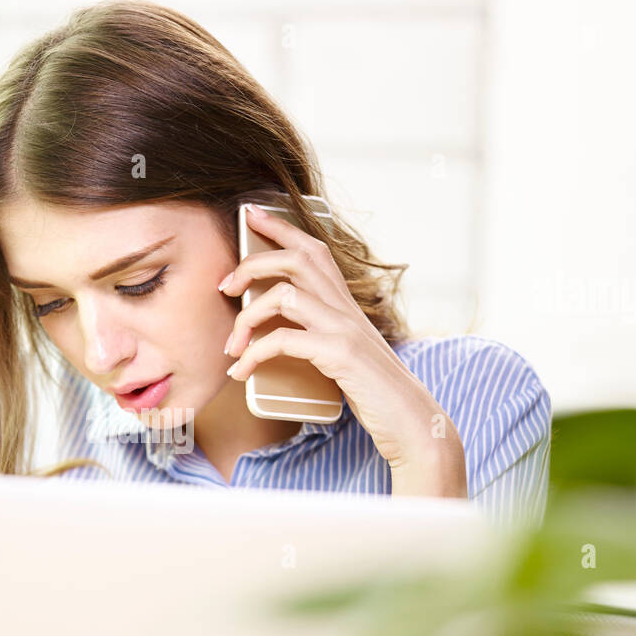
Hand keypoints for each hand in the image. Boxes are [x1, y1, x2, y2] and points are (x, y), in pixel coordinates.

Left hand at [220, 203, 466, 497]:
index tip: (249, 214)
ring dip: (246, 317)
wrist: (410, 420)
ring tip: (231, 346)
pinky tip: (242, 372)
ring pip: (283, 295)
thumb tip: (274, 336)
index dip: (279, 226)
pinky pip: (284, 340)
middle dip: (250, 265)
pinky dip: (254, 354)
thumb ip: (319, 335)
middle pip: (294, 259)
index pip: (312, 249)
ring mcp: (344, 328)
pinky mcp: (339, 354)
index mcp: (346, 303)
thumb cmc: (374, 392)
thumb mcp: (344, 354)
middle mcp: (346, 307)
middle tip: (225, 287)